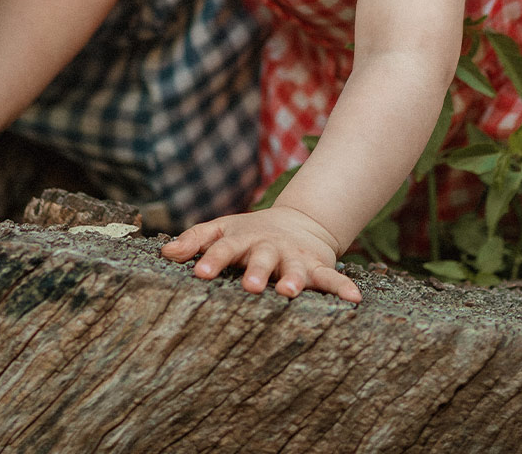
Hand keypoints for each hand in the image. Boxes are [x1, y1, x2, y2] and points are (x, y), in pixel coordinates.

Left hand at [160, 205, 362, 302]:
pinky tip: (354, 299)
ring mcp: (295, 258)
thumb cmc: (249, 234)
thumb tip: (166, 253)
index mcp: (243, 239)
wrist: (298, 223)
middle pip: (262, 258)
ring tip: (290, 292)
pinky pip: (332, 279)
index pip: (225, 247)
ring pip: (295, 269)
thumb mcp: (222, 230)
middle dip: (257, 271)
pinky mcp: (318, 268)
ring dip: (294, 279)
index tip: (199, 272)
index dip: (212, 259)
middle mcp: (270, 247)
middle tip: (250, 287)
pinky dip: (343, 288)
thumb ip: (196, 241)